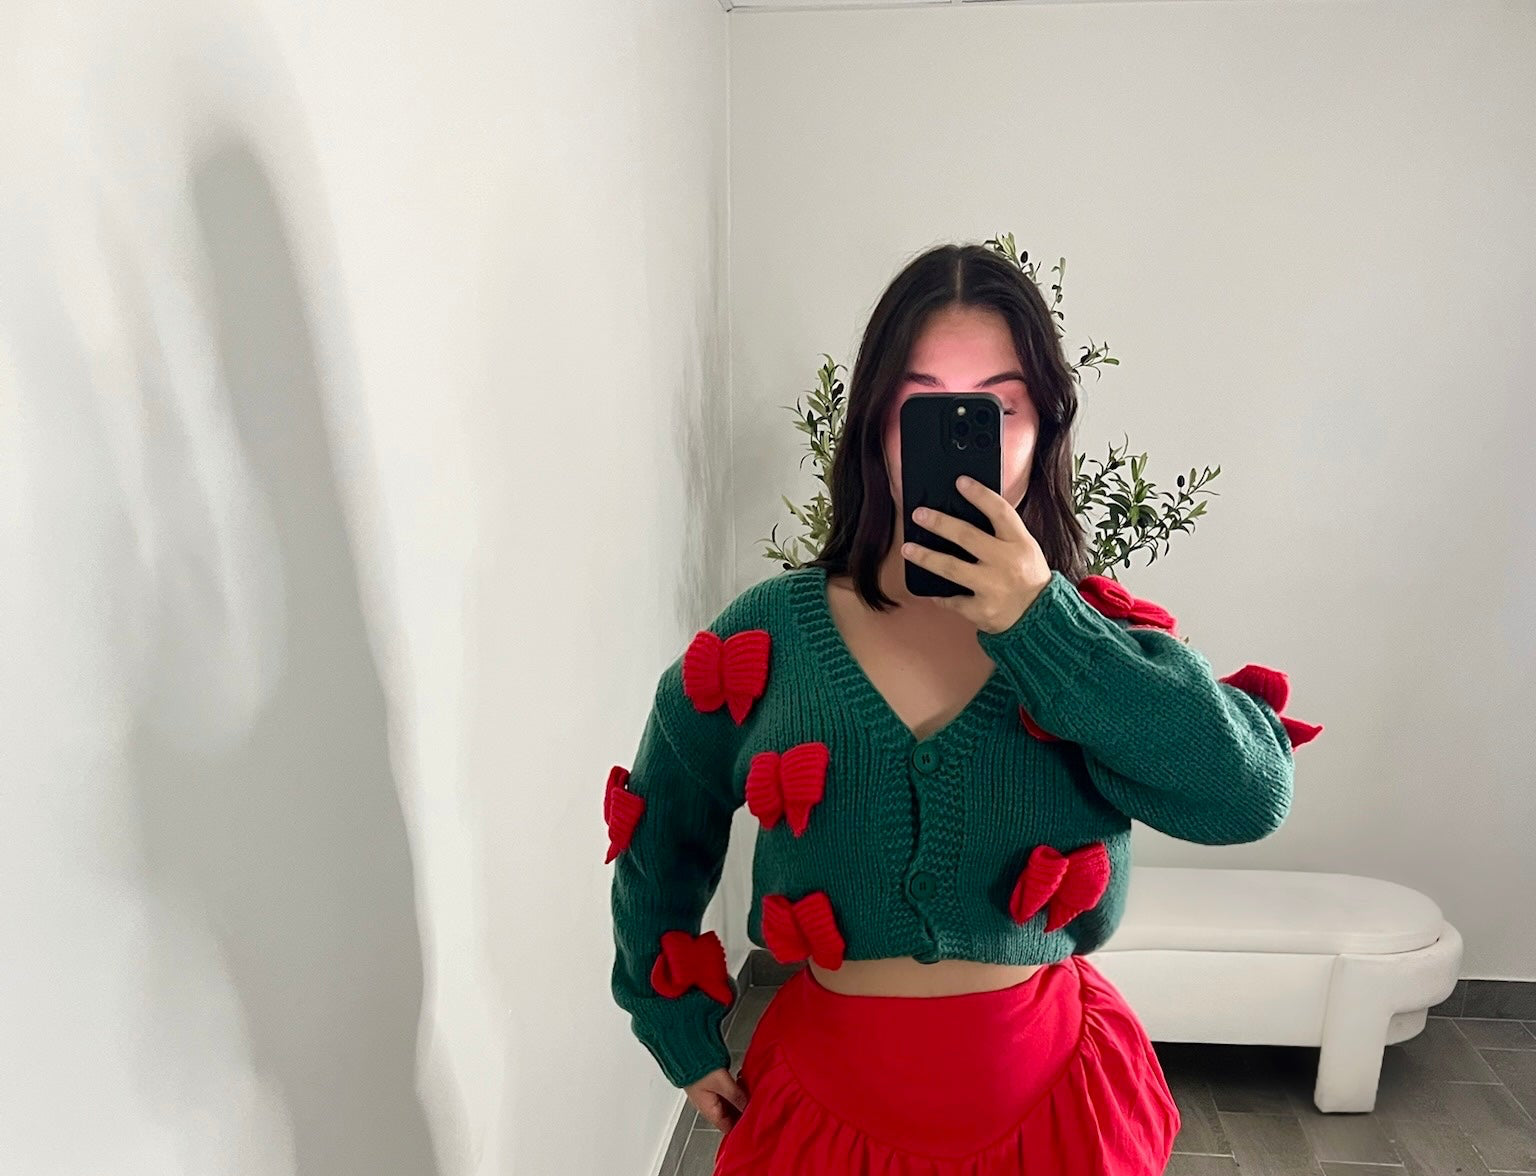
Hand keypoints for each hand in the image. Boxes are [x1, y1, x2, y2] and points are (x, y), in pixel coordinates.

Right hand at [685, 1067, 749, 1132]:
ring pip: (729, 1103)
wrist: (686, 1052)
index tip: (754, 1122)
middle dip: (743, 1110)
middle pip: (730, 1116)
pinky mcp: (711, 1084)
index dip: (741, 1127)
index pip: (728, 1128)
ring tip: (749, 1091)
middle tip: (755, 1104)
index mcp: (709, 1110)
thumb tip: (748, 1107)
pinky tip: (741, 1081)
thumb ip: (737, 1096)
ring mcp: (709, 1094)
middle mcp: (709, 1105)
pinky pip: (726, 1092)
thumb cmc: (698, 1068)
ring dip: (740, 1098)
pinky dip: (735, 1089)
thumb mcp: (722, 1084)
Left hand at [900, 475, 1052, 633]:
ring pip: (952, 568)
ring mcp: (993, 588)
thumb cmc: (1028, 577)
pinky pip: (952, 600)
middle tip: (919, 514)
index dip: (980, 495)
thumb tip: (968, 511)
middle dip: (939, 523)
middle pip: (967, 537)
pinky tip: (930, 589)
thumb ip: (1003, 533)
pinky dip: (940, 595)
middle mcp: (1007, 563)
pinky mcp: (982, 610)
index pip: (1000, 512)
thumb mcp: (1025, 549)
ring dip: (926, 557)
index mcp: (1020, 544)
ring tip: (907, 548)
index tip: (960, 482)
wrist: (1041, 617)